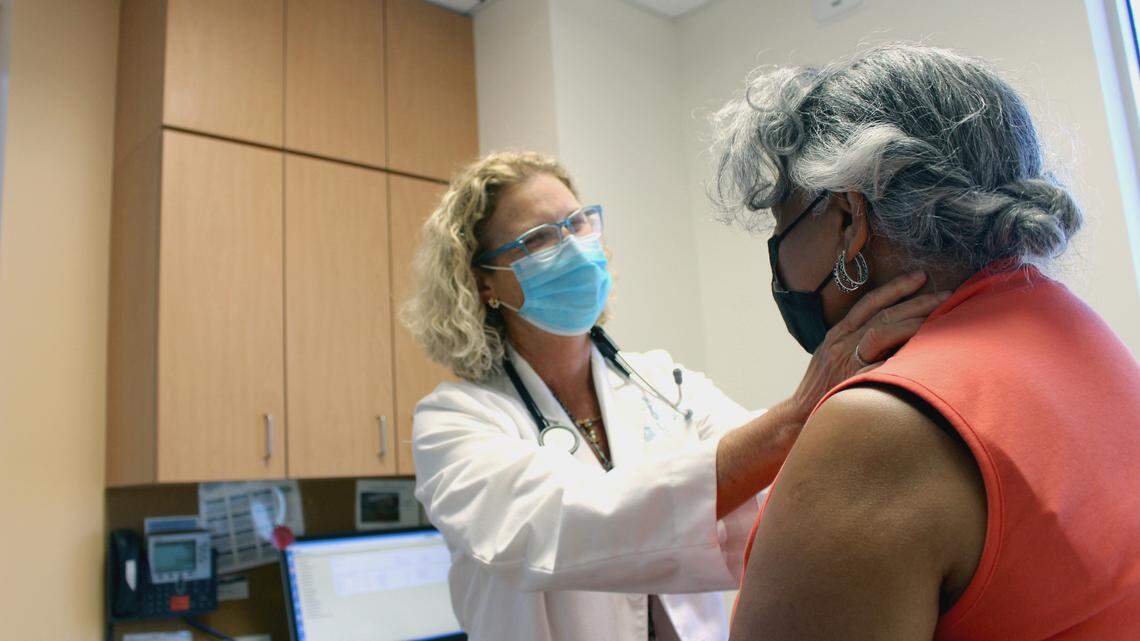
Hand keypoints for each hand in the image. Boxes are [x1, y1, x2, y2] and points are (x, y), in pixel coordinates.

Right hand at [781, 271, 950, 423]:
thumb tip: (892, 332)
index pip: (868, 302)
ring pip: (882, 332)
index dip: (895, 287)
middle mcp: (841, 343)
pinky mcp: (852, 382)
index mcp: (837, 334)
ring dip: (914, 323)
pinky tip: (926, 352)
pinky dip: (903, 357)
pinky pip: (882, 366)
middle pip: (882, 314)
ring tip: (942, 317)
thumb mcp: (833, 357)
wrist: (799, 416)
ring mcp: (846, 362)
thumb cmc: (823, 388)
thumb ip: (856, 342)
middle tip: (947, 293)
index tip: (920, 277)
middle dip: (916, 301)